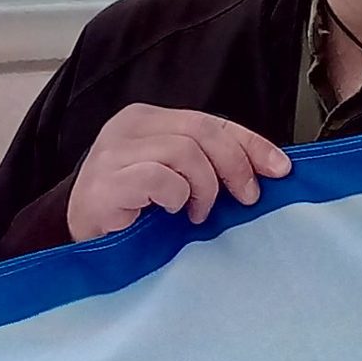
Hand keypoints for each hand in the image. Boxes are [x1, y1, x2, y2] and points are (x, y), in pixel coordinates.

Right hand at [65, 106, 288, 241]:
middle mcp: (128, 127)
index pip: (211, 121)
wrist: (80, 240)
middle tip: (245, 198)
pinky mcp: (106, 182)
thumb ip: (207, 163)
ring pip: (185, 152)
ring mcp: (113, 152)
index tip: (281, 169)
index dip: (251, 143)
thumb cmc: (131, 211)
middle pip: (202, 131)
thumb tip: (265, 169)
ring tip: (196, 212)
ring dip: (203, 188)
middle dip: (235, 165)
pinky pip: (160, 179)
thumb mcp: (175, 177)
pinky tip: (170, 212)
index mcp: (148, 119)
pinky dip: (176, 196)